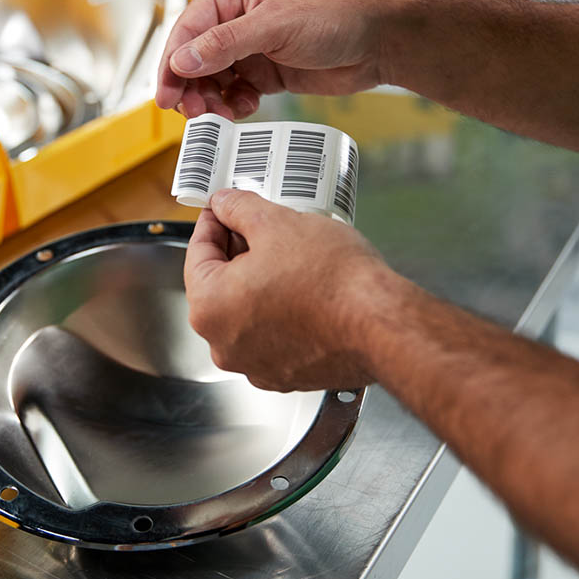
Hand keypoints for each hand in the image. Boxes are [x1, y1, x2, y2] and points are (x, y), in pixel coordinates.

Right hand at [156, 0, 386, 119]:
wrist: (379, 39)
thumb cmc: (335, 14)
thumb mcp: (275, 26)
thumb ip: (226, 44)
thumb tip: (183, 61)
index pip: (187, 31)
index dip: (172, 65)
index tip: (166, 95)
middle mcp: (235, 19)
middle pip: (194, 59)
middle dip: (191, 88)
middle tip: (194, 114)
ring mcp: (251, 47)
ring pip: (212, 80)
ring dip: (211, 101)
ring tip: (220, 116)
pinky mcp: (266, 73)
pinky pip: (235, 93)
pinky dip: (233, 105)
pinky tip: (244, 109)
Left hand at [184, 189, 397, 391]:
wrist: (381, 326)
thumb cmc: (332, 282)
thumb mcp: (277, 223)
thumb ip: (240, 209)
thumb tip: (226, 204)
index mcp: (209, 308)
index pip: (197, 253)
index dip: (212, 222)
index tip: (222, 208)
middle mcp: (224, 345)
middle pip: (220, 285)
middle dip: (237, 252)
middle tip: (260, 226)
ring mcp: (255, 365)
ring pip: (246, 311)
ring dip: (260, 283)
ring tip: (290, 255)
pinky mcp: (286, 374)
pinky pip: (272, 334)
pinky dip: (281, 312)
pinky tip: (305, 288)